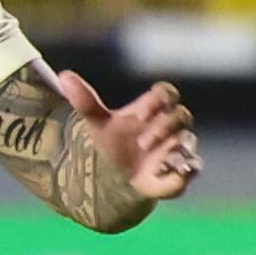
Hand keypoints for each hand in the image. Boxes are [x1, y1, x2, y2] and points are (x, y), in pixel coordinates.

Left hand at [59, 70, 199, 202]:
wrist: (117, 178)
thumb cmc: (114, 144)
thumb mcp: (99, 124)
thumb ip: (86, 101)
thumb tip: (64, 76)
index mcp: (153, 109)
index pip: (167, 93)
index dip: (157, 100)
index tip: (139, 115)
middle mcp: (170, 125)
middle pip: (182, 115)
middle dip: (164, 126)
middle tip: (142, 143)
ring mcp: (177, 147)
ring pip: (188, 141)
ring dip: (174, 148)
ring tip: (153, 160)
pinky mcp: (181, 170)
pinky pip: (192, 167)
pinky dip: (183, 170)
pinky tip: (162, 173)